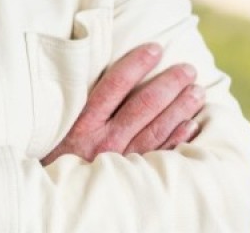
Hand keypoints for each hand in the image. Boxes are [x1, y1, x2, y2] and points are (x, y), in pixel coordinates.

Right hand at [41, 43, 204, 165]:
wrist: (55, 201)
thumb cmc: (52, 158)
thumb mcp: (54, 127)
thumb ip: (75, 105)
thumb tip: (102, 75)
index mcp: (84, 122)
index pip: (115, 85)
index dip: (137, 64)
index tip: (155, 48)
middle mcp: (105, 140)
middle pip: (143, 105)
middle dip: (169, 84)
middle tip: (188, 68)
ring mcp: (122, 160)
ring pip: (157, 129)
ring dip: (180, 108)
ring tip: (197, 91)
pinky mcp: (133, 178)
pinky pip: (161, 156)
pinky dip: (178, 139)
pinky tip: (191, 125)